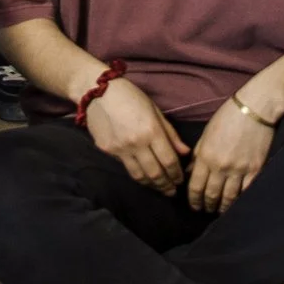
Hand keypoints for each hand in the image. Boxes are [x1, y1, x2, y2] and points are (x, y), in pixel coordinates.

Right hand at [84, 75, 189, 194]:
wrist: (98, 91)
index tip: (180, 180)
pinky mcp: (108, 150)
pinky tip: (142, 176)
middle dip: (166, 185)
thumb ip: (170, 133)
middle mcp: (136, 143)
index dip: (177, 174)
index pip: (169, 161)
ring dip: (151, 185)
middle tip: (172, 192)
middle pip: (155, 173)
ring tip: (159, 188)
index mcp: (151, 130)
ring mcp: (120, 149)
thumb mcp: (155, 110)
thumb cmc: (131, 96)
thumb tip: (185, 152)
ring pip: (139, 176)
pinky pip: (125, 167)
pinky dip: (136, 174)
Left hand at [185, 95, 273, 212]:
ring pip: (228, 197)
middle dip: (207, 205)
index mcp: (206, 156)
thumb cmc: (228, 117)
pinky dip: (240, 201)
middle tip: (205, 210)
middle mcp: (221, 166)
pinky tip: (237, 205)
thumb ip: (197, 153)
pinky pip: (246, 192)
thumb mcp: (207, 133)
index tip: (194, 205)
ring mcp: (239, 169)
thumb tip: (190, 171)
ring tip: (219, 211)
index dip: (193, 200)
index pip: (196, 186)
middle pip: (211, 195)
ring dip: (222, 207)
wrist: (255, 108)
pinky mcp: (255, 169)